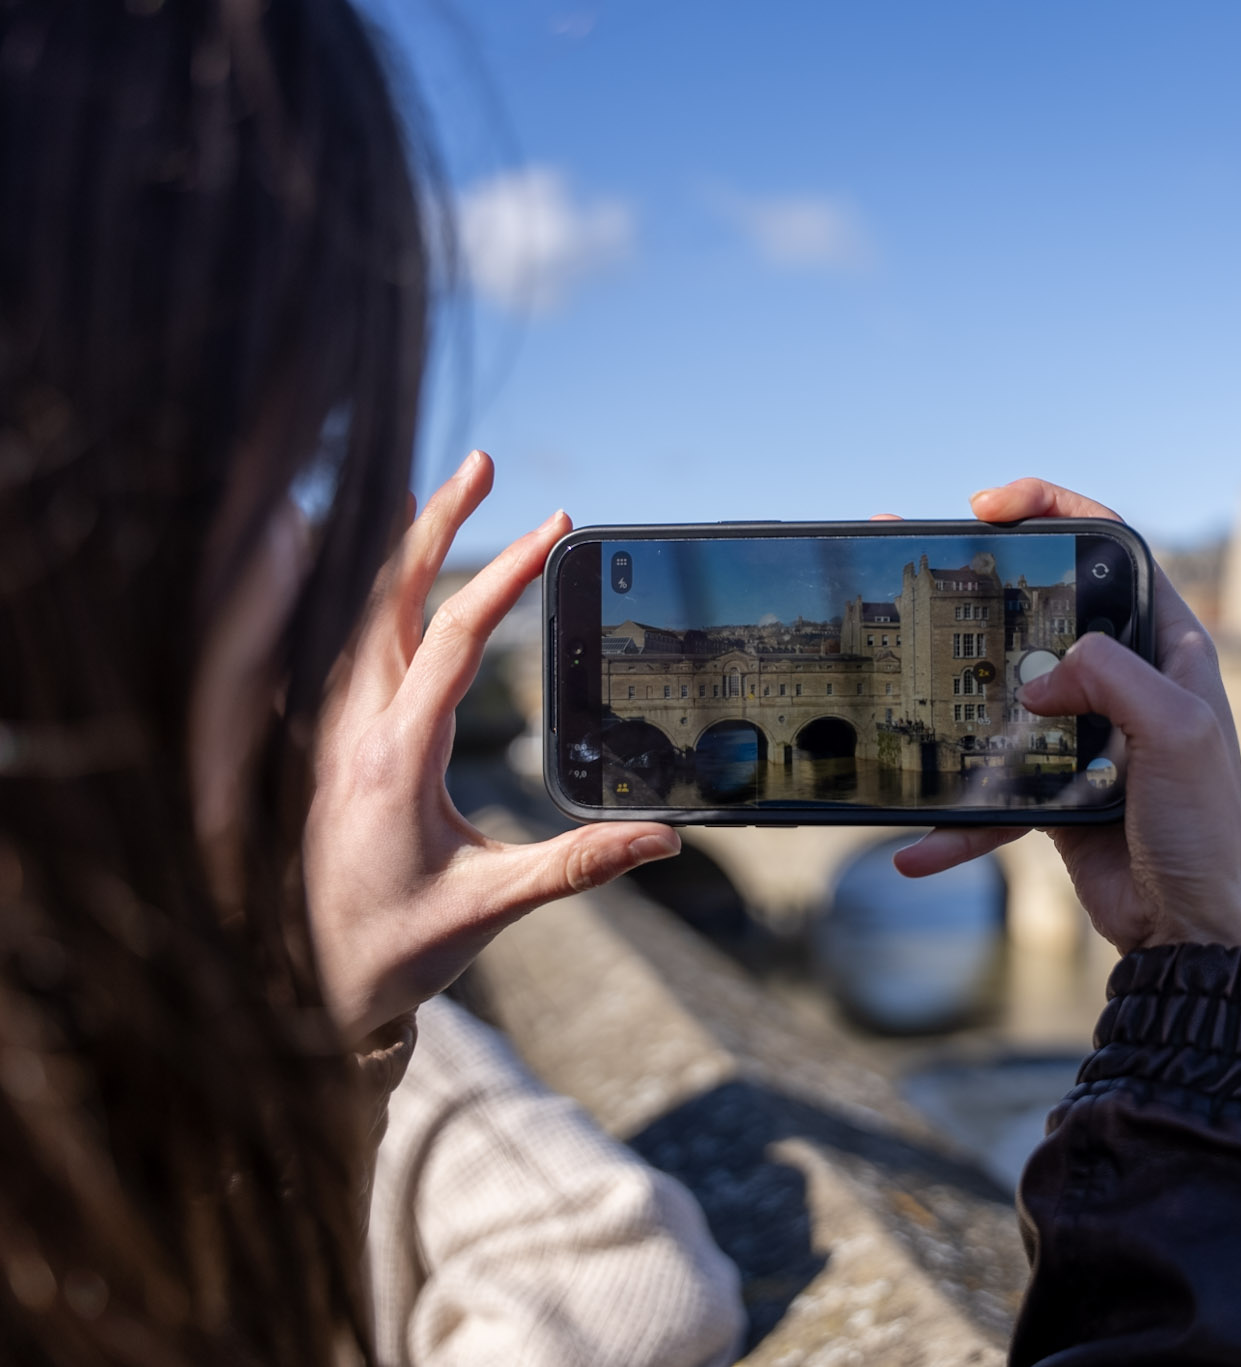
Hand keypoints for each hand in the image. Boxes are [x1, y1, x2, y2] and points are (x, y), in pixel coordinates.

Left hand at [305, 451, 681, 1041]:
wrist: (296, 991)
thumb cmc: (388, 950)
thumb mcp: (489, 907)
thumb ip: (578, 865)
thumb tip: (663, 840)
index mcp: (393, 755)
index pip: (453, 637)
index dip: (505, 572)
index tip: (553, 525)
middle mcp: (350, 729)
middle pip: (388, 596)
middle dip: (437, 521)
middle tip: (482, 463)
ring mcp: (328, 734)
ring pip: (355, 614)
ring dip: (397, 550)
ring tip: (436, 496)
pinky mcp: (324, 748)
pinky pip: (337, 650)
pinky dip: (363, 597)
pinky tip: (384, 583)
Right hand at [892, 478, 1240, 960]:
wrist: (1196, 932)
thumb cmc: (1208, 831)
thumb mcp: (1179, 734)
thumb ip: (1113, 678)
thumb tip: (1041, 676)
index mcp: (1169, 648)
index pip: (1112, 550)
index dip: (1053, 511)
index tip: (988, 508)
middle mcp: (1129, 683)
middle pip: (1043, 615)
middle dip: (978, 591)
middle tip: (916, 561)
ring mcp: (1088, 737)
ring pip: (1005, 698)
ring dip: (949, 699)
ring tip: (892, 678)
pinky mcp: (1058, 794)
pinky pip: (995, 793)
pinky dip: (957, 823)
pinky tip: (918, 846)